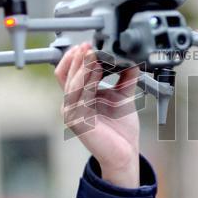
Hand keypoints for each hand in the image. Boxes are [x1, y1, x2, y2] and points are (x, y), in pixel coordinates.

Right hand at [55, 43, 140, 186]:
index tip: (89, 43)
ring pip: (72, 83)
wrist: (125, 153)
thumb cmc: (120, 128)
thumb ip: (125, 77)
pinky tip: (96, 71)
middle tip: (90, 45)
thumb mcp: (122, 96)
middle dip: (78, 57)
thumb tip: (131, 57)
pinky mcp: (77, 121)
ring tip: (92, 54)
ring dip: (83, 67)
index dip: (75, 56)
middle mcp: (71, 103)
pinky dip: (87, 81)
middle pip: (66, 74)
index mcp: (78, 96)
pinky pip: (80, 97)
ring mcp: (71, 112)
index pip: (67, 71)